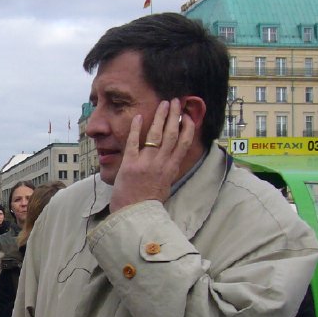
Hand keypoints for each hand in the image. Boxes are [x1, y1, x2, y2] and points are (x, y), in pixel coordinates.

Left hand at [110, 98, 195, 212]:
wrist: (134, 214)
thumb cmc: (148, 203)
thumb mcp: (165, 186)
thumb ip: (169, 171)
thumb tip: (173, 160)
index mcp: (171, 169)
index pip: (184, 143)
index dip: (187, 127)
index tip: (187, 115)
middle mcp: (161, 163)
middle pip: (171, 134)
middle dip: (174, 115)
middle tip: (176, 101)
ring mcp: (145, 163)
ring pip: (156, 134)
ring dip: (160, 117)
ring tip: (163, 103)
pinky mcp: (130, 164)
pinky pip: (133, 142)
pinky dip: (136, 128)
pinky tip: (139, 116)